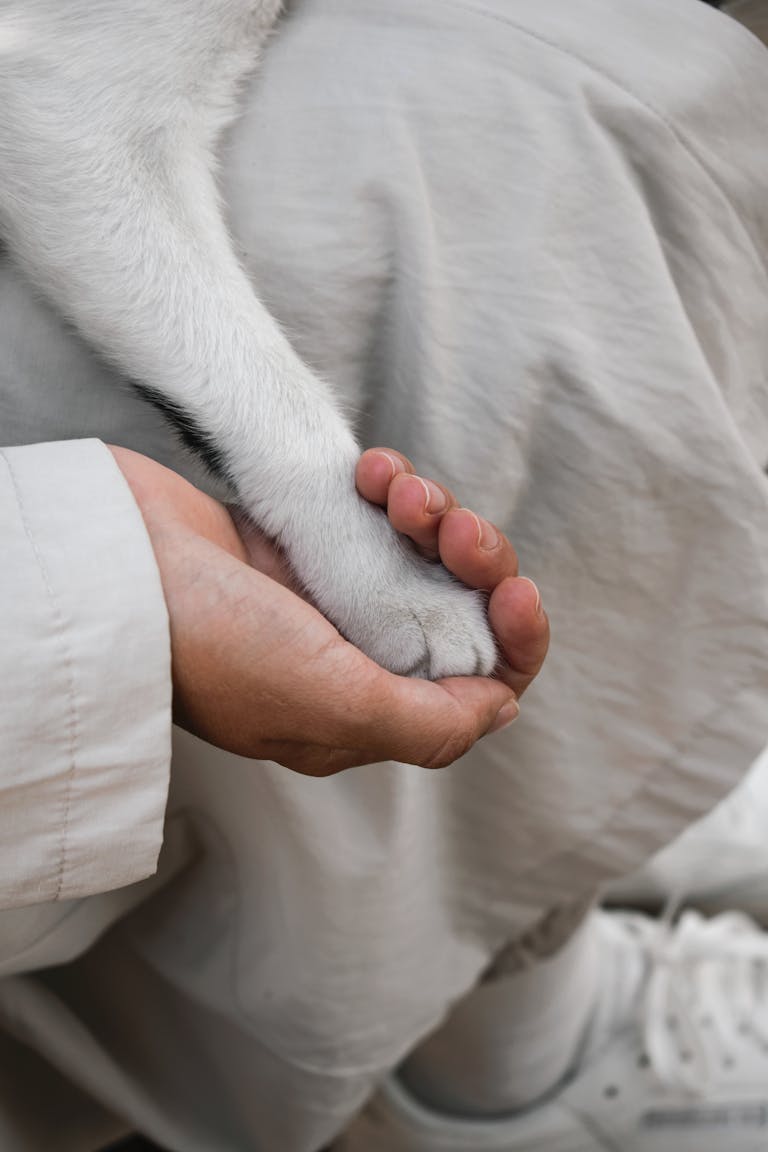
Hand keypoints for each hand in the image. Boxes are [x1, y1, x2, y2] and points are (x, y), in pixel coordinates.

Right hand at [109, 445, 547, 774]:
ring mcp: (334, 596)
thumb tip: (499, 706)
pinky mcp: (314, 541)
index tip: (511, 590)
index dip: (511, 639)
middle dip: (474, 560)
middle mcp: (354, 659)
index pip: (475, 688)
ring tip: (397, 491)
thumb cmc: (207, 641)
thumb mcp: (329, 703)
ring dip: (431, 512)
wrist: (115, 562)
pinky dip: (389, 486)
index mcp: (363, 712)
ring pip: (427, 553)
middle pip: (461, 610)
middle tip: (447, 528)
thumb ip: (427, 721)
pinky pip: (383, 512)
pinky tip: (369, 472)